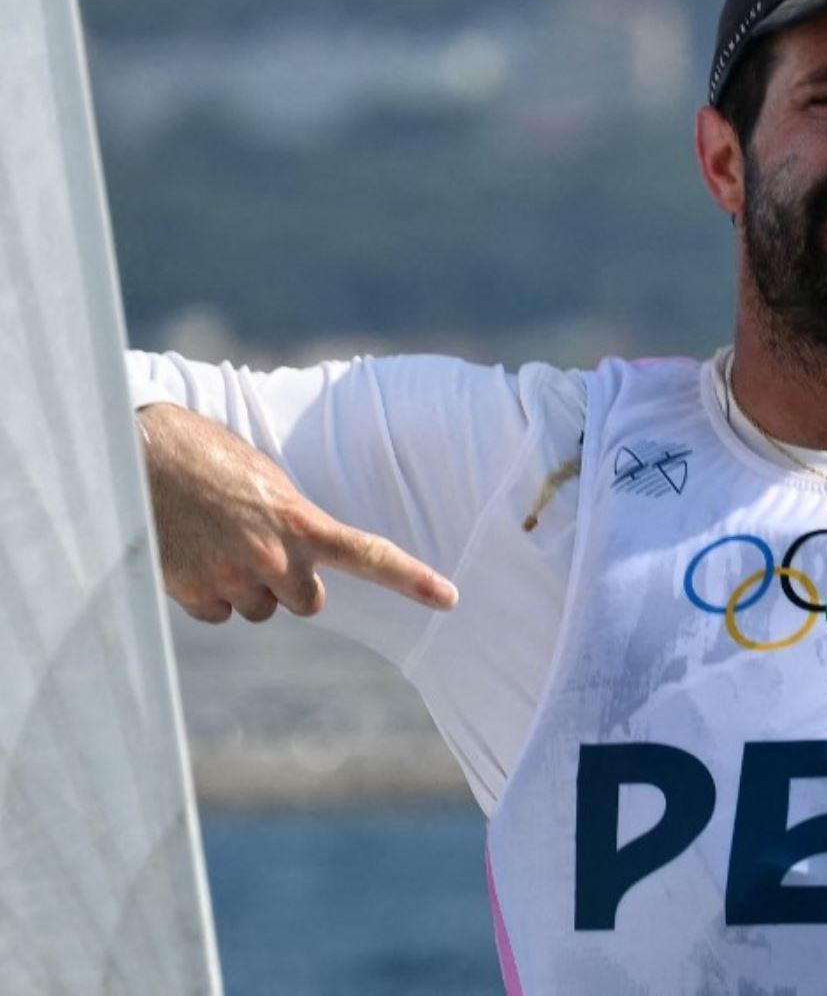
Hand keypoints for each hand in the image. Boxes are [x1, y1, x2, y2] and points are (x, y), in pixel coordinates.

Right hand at [138, 403, 457, 623]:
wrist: (137, 451)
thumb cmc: (210, 457)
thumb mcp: (269, 482)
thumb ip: (296, 524)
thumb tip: (304, 565)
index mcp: (300, 521)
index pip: (369, 555)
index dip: (412, 579)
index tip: (450, 599)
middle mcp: (273, 557)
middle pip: (308, 602)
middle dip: (292, 583)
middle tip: (259, 545)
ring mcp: (231, 579)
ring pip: (259, 610)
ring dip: (246, 586)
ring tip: (217, 539)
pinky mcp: (192, 593)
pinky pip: (218, 614)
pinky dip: (208, 593)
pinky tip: (192, 555)